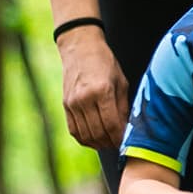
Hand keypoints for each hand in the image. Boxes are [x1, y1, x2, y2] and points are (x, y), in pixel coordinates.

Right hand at [59, 28, 128, 150]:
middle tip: (120, 145)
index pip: (112, 124)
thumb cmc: (105, 62)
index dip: (120, 138)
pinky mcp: (65, 106)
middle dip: (111, 143)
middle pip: (98, 133)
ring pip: (86, 135)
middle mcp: (85, 99)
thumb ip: (123, 106)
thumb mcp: (121, 81)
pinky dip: (85, 139)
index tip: (127, 142)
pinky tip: (95, 139)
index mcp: (102, 91)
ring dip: (99, 144)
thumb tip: (127, 129)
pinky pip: (74, 131)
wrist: (80, 48)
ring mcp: (72, 103)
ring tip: (109, 143)